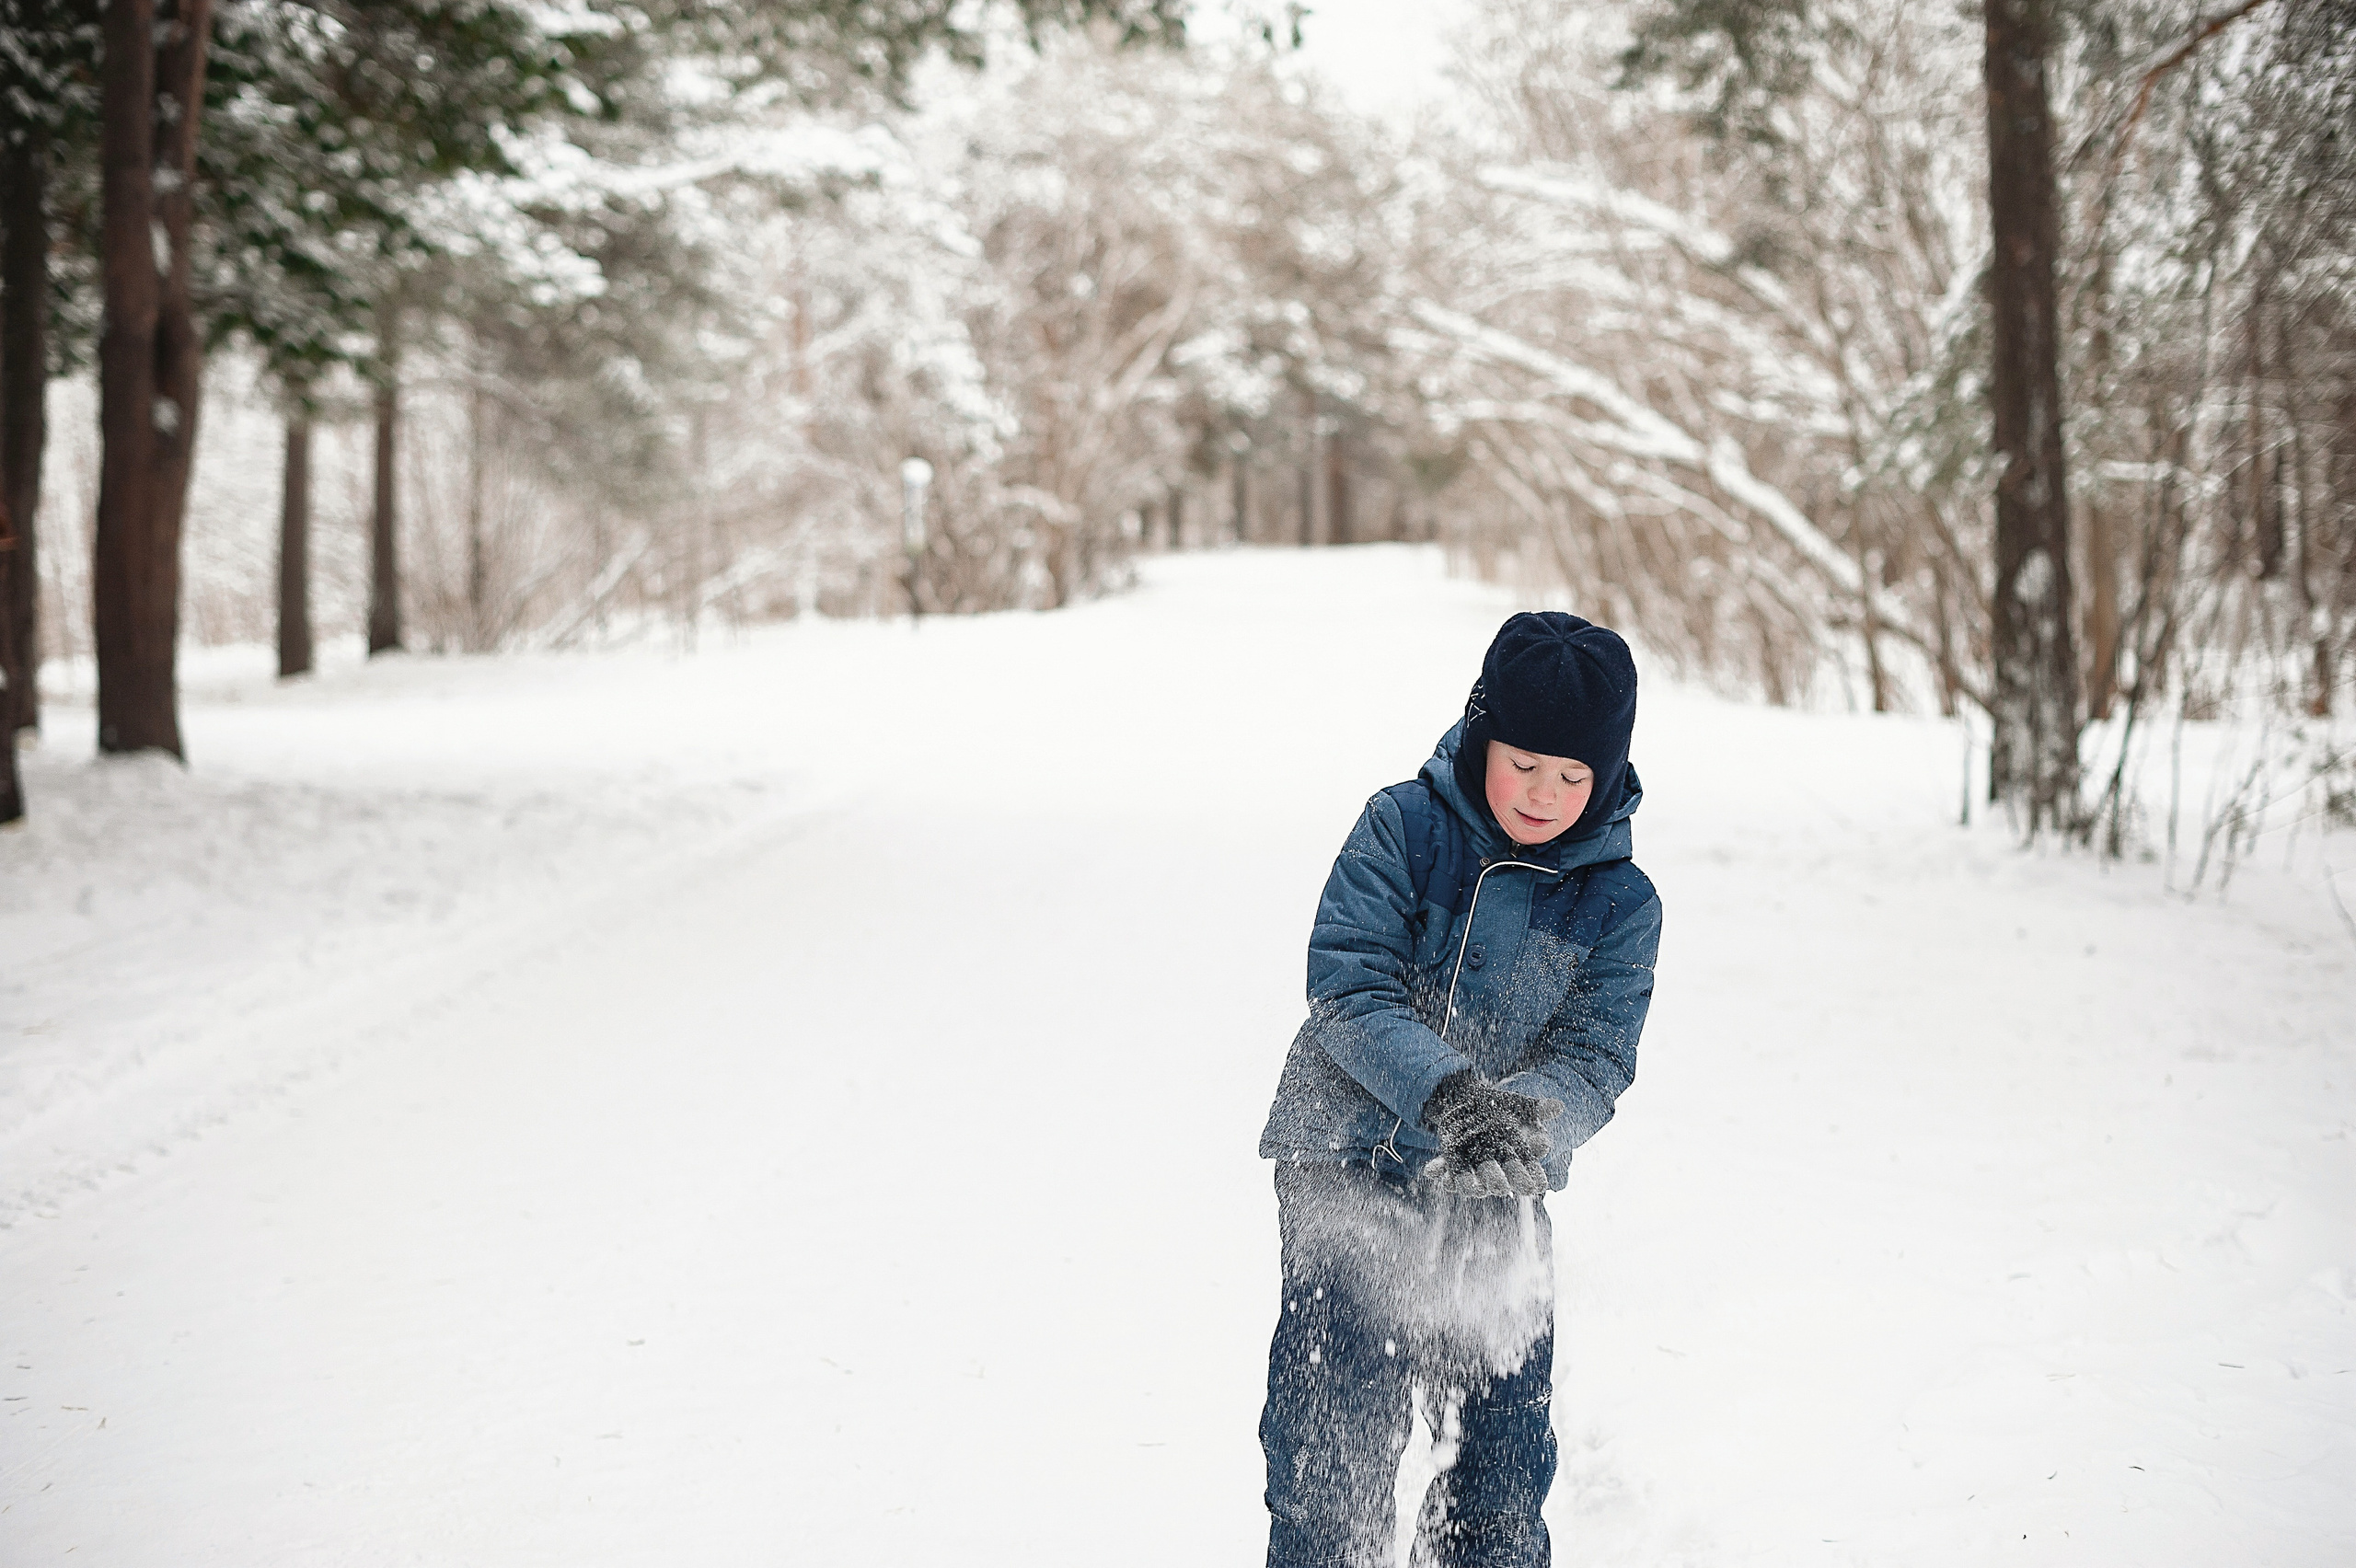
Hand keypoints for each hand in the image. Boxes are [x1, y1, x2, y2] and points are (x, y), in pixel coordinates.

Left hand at [1420, 1072, 1564, 1197]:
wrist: (1468, 1101)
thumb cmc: (1498, 1106)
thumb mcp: (1518, 1105)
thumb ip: (1537, 1109)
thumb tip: (1559, 1107)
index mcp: (1513, 1160)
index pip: (1525, 1174)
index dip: (1531, 1178)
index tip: (1536, 1185)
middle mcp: (1494, 1169)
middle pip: (1497, 1181)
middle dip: (1498, 1182)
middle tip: (1501, 1186)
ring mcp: (1472, 1168)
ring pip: (1470, 1182)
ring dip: (1464, 1185)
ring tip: (1461, 1184)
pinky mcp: (1452, 1162)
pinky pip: (1445, 1171)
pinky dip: (1438, 1171)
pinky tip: (1431, 1169)